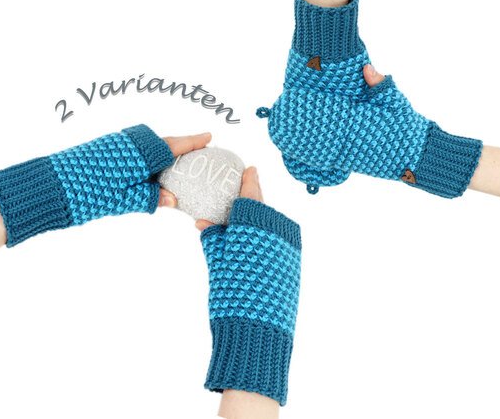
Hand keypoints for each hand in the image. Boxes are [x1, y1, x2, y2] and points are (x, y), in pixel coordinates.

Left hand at [0, 124, 209, 246]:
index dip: (193, 142)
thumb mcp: (123, 200)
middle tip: (195, 154)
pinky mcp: (105, 148)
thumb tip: (172, 199)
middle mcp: (130, 143)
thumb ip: (150, 196)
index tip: (210, 136)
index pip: (174, 146)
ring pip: (147, 145)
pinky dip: (145, 157)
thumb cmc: (87, 193)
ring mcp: (116, 143)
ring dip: (161, 153)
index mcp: (140, 154)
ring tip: (172, 166)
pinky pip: (133, 149)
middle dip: (179, 148)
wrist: (49, 186)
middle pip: (162, 143)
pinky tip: (145, 171)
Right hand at [199, 172, 300, 405]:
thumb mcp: (217, 262)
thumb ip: (214, 237)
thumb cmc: (232, 293)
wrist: (259, 331)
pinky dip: (269, 242)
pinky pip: (282, 243)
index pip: (251, 195)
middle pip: (262, 211)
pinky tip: (256, 254)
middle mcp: (276, 230)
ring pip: (273, 227)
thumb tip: (204, 222)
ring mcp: (289, 247)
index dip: (250, 181)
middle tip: (234, 213)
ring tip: (242, 239)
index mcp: (255, 224)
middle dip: (249, 210)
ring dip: (259, 228)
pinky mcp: (295, 263)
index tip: (251, 169)